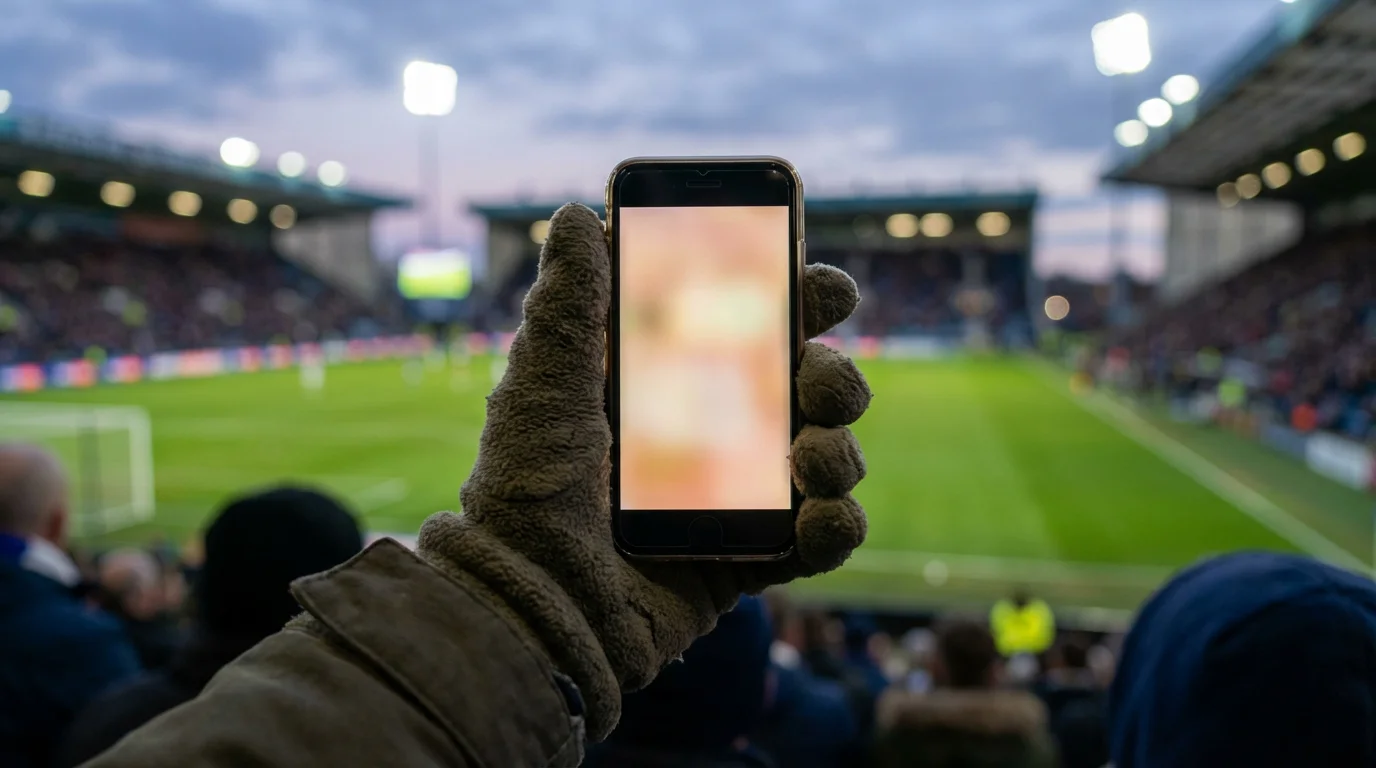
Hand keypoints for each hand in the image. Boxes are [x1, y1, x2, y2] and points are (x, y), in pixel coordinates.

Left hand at [417, 203, 871, 739]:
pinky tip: (817, 516)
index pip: (754, 330)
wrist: (532, 604)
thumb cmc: (528, 491)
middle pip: (811, 390)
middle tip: (816, 378)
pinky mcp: (749, 562)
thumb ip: (569, 301)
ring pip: (829, 458)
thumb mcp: (545, 382)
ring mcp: (738, 501)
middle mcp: (715, 437)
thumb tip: (577, 214)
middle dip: (834, 376)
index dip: (801, 302)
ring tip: (808, 456)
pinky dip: (836, 526)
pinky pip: (821, 540)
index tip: (825, 288)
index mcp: (671, 386)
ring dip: (839, 448)